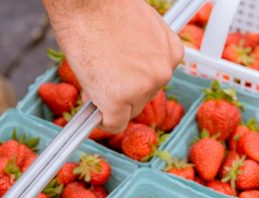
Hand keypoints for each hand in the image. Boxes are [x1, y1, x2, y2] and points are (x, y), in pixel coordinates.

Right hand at [43, 0, 183, 132]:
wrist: (86, 1)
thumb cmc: (104, 8)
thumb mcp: (137, 30)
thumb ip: (140, 56)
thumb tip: (127, 77)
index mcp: (172, 53)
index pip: (154, 82)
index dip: (133, 82)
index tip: (121, 79)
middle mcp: (163, 73)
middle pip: (142, 100)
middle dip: (123, 93)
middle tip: (103, 76)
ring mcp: (143, 88)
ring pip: (127, 112)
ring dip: (110, 102)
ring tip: (96, 76)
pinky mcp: (120, 100)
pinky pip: (112, 124)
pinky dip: (101, 122)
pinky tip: (93, 110)